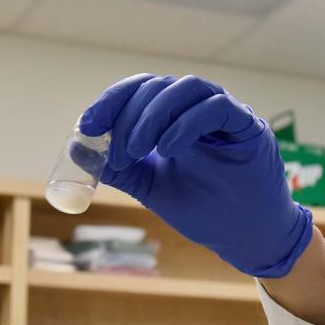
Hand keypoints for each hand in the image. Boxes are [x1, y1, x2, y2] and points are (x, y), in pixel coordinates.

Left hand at [78, 73, 312, 277]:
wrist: (243, 237)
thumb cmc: (203, 209)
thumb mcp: (149, 186)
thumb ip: (117, 168)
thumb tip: (77, 151)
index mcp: (173, 117)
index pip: (139, 91)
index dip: (111, 102)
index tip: (88, 126)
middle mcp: (197, 108)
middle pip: (157, 86)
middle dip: (128, 115)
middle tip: (116, 149)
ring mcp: (224, 114)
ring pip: (185, 87)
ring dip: (153, 115)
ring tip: (136, 150)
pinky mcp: (248, 127)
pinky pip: (216, 107)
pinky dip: (185, 123)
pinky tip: (167, 150)